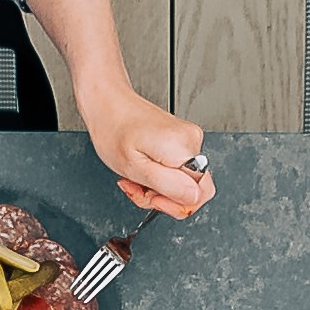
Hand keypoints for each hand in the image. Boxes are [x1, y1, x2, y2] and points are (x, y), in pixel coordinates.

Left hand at [87, 91, 212, 218]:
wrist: (108, 104)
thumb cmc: (113, 130)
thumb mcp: (135, 167)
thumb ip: (168, 185)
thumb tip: (193, 198)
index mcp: (183, 148)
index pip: (200, 194)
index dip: (175, 204)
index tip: (153, 198)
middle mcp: (192, 141)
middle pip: (192, 191)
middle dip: (164, 198)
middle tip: (139, 188)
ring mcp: (189, 140)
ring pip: (183, 183)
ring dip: (158, 188)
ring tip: (136, 177)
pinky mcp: (183, 141)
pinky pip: (178, 171)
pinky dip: (159, 177)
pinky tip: (143, 169)